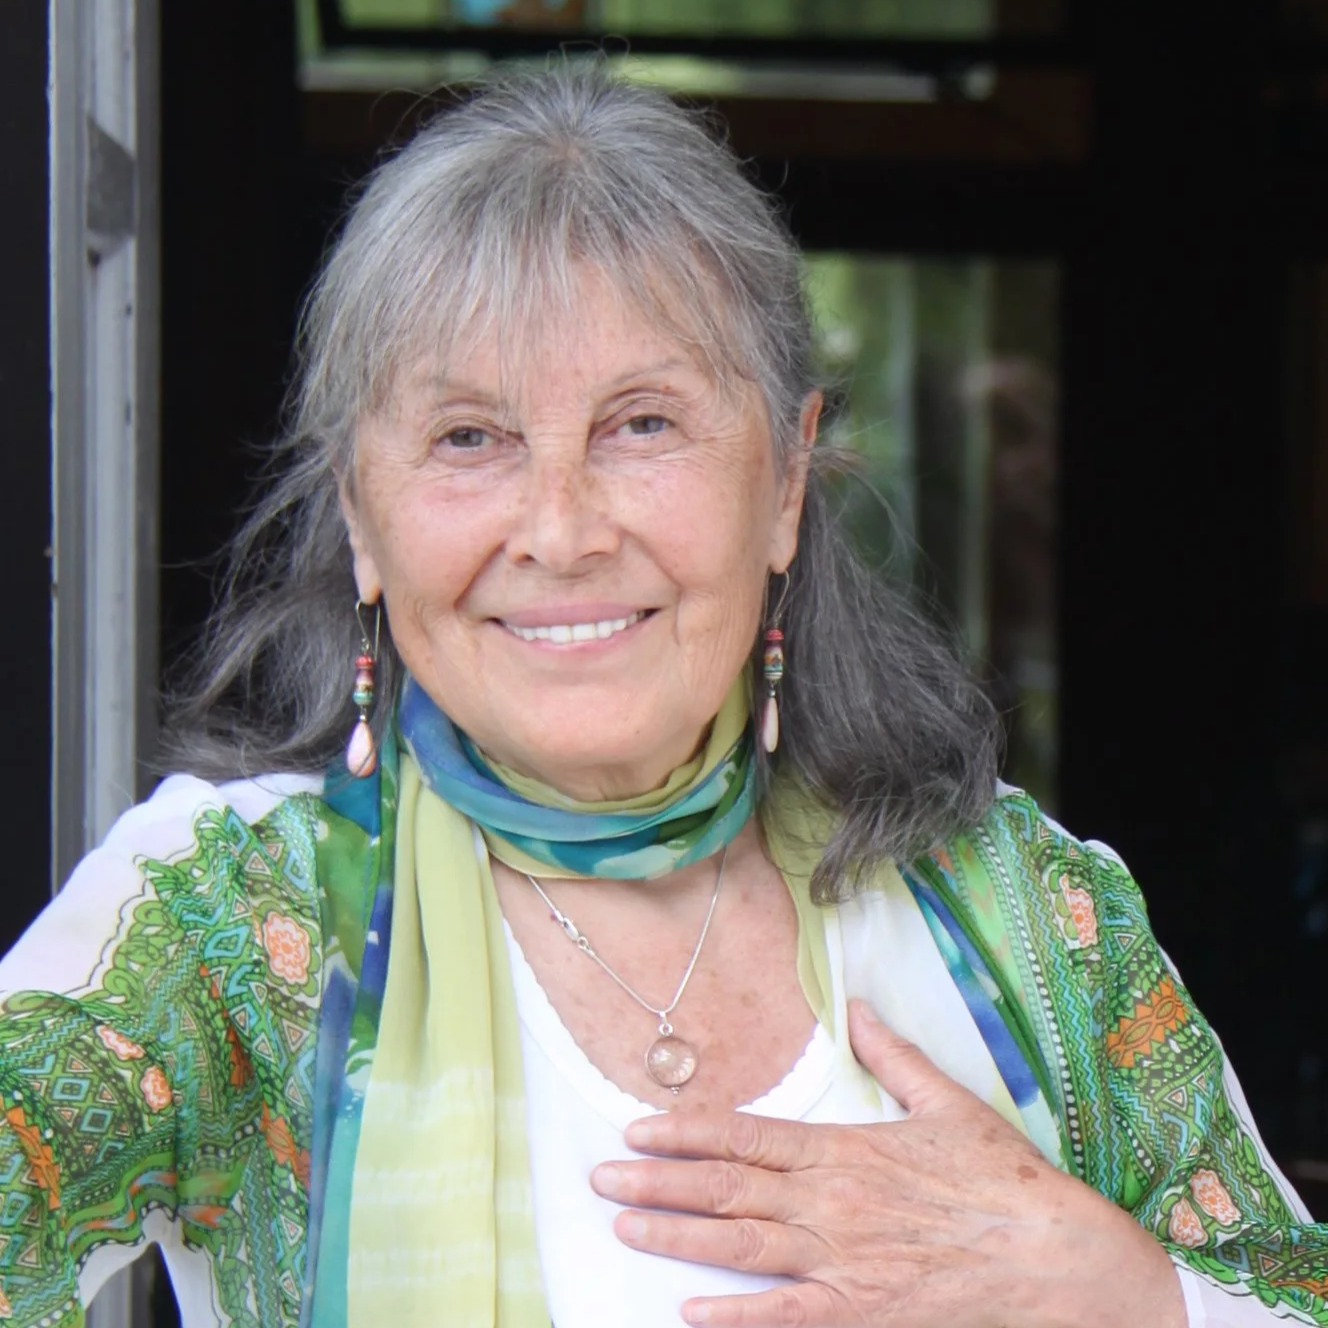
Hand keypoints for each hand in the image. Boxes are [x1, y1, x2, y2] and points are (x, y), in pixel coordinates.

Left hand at [590, 1000, 1184, 1327]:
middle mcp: (830, 1201)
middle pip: (727, 1187)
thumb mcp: (947, 1102)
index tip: (638, 1126)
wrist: (1054, 1256)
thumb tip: (859, 1008)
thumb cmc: (1000, 1179)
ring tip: (624, 1221)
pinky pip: (787, 1316)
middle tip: (601, 1173)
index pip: (746, 1135)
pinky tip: (690, 1312)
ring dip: (676, 1232)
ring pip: (741, 1243)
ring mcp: (841, 1259)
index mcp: (844, 1149)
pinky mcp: (862, 1310)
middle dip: (658, 1179)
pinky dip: (736, 1316)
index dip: (686, 1131)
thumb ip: (893, 1056)